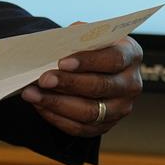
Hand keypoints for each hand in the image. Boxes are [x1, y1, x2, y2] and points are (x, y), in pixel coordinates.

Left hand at [21, 35, 142, 136]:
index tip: (62, 62)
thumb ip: (77, 39)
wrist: (94, 69)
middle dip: (68, 83)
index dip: (88, 61)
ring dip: (57, 103)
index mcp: (131, 56)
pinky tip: (39, 105)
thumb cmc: (90, 49)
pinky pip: (79, 127)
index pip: (113, 60)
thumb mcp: (89, 37)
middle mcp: (131, 84)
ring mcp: (120, 108)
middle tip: (43, 79)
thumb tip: (55, 47)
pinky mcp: (105, 126)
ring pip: (89, 111)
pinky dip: (56, 117)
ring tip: (32, 94)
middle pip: (100, 86)